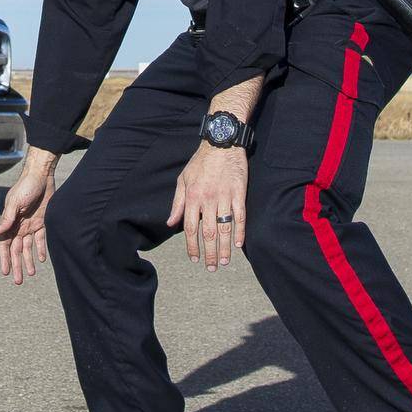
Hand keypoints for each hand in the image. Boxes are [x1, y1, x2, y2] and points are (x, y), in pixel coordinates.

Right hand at [0, 156, 56, 283]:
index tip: (5, 272)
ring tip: (31, 274)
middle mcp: (19, 226)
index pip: (5, 245)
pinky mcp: (42, 222)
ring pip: (28, 248)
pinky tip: (42, 259)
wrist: (41, 175)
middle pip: (16, 250)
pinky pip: (41, 239)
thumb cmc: (25, 187)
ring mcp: (30, 225)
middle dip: (17, 265)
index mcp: (9, 222)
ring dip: (28, 260)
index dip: (4, 259)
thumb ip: (7, 218)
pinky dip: (41, 249)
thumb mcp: (15, 202)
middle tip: (19, 281)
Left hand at [167, 143, 247, 270]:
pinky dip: (240, 231)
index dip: (192, 245)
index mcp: (192, 197)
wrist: (221, 143)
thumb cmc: (200, 162)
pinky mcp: (239, 193)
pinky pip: (240, 216)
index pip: (189, 228)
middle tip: (210, 268)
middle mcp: (207, 199)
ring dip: (224, 248)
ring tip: (224, 262)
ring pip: (224, 228)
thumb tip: (170, 223)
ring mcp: (225, 196)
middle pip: (208, 232)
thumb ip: (177, 203)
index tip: (194, 258)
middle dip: (209, 253)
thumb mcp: (182, 180)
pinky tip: (239, 245)